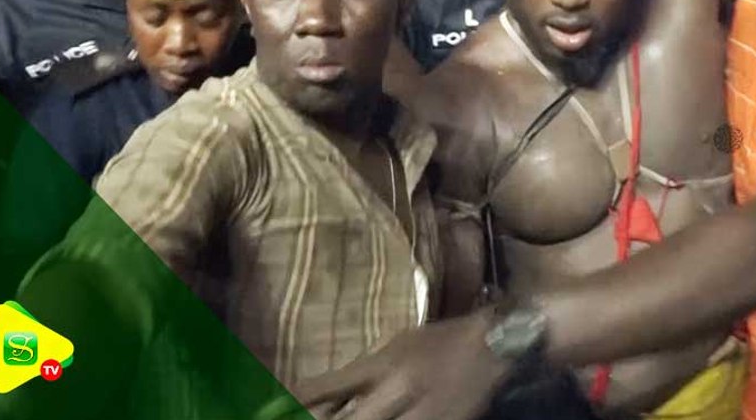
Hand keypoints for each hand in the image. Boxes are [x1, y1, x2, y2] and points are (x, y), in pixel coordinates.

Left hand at [283, 309, 512, 419]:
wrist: (494, 344)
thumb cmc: (439, 341)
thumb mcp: (395, 346)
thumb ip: (363, 373)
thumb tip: (323, 401)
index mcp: (383, 363)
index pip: (326, 388)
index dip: (294, 404)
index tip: (261, 414)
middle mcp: (398, 389)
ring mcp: (423, 413)